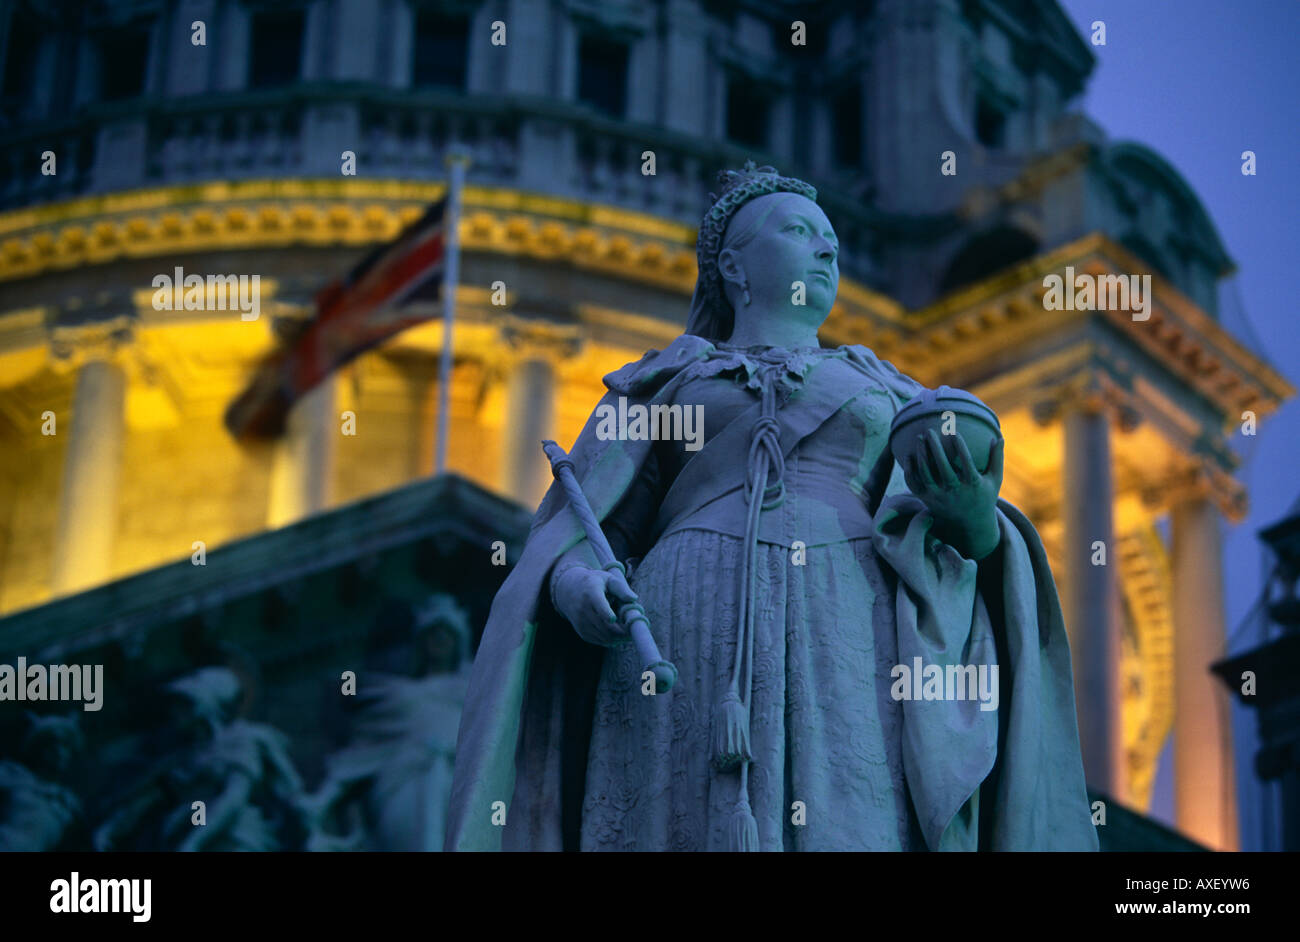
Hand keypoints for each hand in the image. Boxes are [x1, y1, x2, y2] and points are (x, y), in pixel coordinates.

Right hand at [552, 565, 637, 646]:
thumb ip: (620, 588)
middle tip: (634, 633)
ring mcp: (581, 622)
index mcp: (591, 593)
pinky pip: (599, 641)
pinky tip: (618, 636)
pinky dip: (610, 640)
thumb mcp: (606, 578)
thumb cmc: (593, 582)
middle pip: (605, 626)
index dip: (606, 614)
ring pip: (603, 637)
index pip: (599, 606)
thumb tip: (633, 599)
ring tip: (628, 634)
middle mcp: (583, 609)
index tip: (614, 619)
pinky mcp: (581, 631)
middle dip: (622, 632)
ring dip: (618, 638)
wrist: (568, 590)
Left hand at [902, 428, 1003, 559]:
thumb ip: (997, 458)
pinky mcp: (927, 500)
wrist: (970, 525)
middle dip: (935, 448)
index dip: (961, 447)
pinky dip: (909, 472)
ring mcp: (939, 497)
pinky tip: (909, 456)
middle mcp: (955, 492)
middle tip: (930, 431)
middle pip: (943, 468)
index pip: (967, 464)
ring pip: (926, 475)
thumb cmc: (984, 495)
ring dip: (921, 456)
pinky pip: (914, 485)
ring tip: (919, 439)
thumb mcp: (994, 479)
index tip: (954, 432)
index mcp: (973, 485)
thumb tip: (1000, 437)